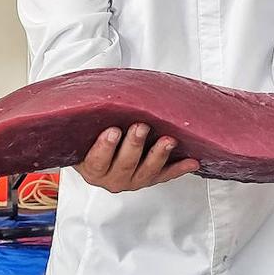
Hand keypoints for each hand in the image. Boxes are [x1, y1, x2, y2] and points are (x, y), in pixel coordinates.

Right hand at [75, 123, 199, 192]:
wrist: (102, 152)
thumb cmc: (94, 136)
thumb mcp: (86, 129)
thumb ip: (85, 120)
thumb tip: (82, 94)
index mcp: (92, 168)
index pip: (97, 161)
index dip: (105, 147)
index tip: (113, 131)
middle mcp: (112, 178)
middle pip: (124, 165)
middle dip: (134, 145)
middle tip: (142, 127)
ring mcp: (133, 180)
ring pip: (147, 172)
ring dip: (159, 155)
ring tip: (168, 141)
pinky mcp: (151, 179)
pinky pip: (166, 175)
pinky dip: (179, 168)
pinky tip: (191, 162)